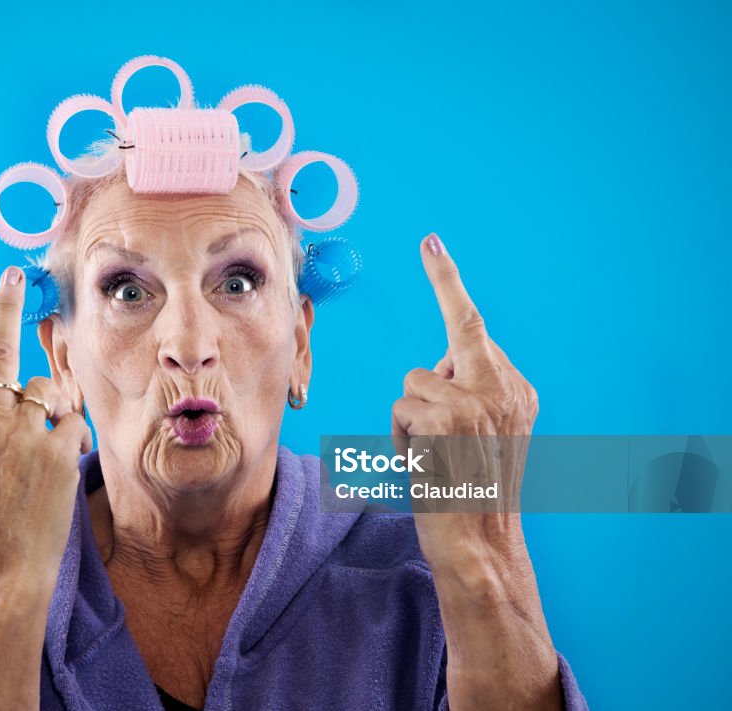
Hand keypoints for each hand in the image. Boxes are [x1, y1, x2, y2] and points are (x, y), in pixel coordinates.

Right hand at [0, 265, 91, 597]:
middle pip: (30, 383)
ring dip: (58, 427)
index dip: (6, 316)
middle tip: (36, 439)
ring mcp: (19, 432)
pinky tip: (55, 478)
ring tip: (40, 471)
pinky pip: (76, 427)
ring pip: (55, 400)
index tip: (15, 277)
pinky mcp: (52, 450)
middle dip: (43, 406)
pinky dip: (73, 447)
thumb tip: (34, 396)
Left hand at [392, 233, 538, 564]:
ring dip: (409, 416)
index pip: (477, 330)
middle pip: (461, 328)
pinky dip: (400, 436)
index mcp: (517, 393)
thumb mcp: (481, 439)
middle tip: (431, 242)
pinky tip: (422, 463)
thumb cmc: (468, 495)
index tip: (432, 245)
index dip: (449, 284)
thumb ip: (468, 394)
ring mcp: (478, 402)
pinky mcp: (448, 417)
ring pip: (416, 381)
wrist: (480, 544)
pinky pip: (402, 408)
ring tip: (428, 454)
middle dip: (446, 282)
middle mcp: (505, 390)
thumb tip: (437, 366)